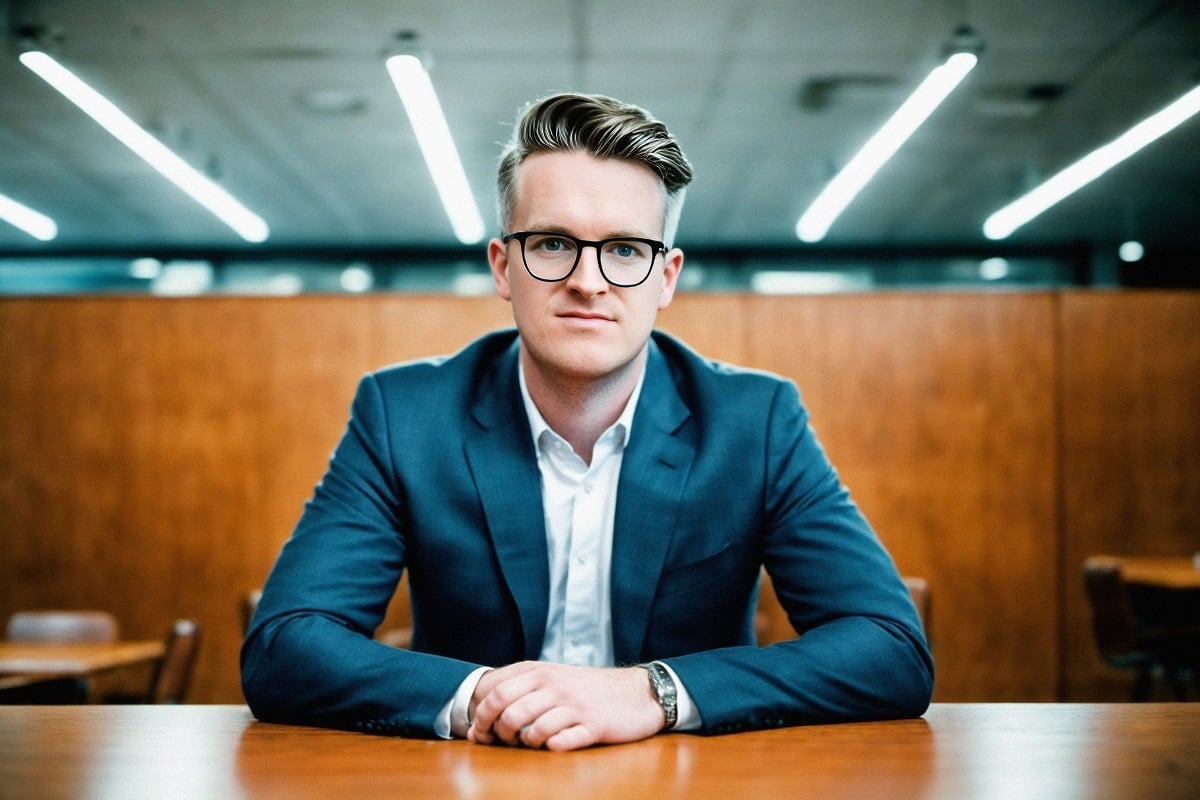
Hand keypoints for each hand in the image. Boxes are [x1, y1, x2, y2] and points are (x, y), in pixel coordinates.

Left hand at [466, 661, 663, 750]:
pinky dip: (553, 747)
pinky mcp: (594, 726)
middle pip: (505, 707)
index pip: (492, 687)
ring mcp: (574, 705)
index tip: (479, 729)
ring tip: (530, 743)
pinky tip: (556, 745)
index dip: (478, 712)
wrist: (637, 692)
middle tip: (498, 741)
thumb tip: (480, 716)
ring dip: (523, 742)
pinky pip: (563, 742)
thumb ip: (519, 689)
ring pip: (531, 727)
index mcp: (539, 671)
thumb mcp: (553, 677)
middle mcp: (554, 685)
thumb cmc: (587, 690)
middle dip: (493, 730)